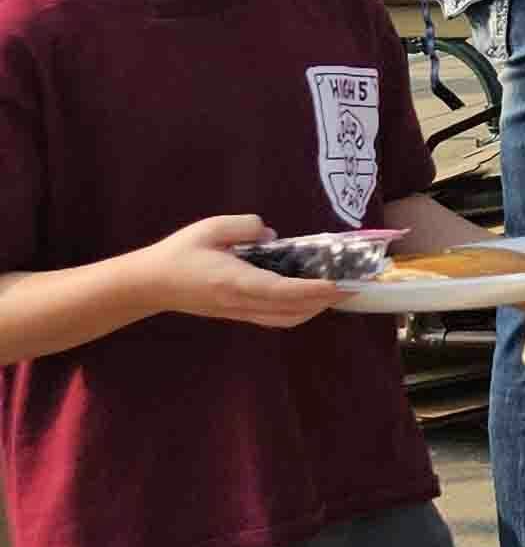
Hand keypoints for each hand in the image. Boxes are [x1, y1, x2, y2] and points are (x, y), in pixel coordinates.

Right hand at [141, 215, 340, 327]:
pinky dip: (298, 311)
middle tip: (354, 286)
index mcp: (235, 281)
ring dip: (314, 309)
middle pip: (292, 310)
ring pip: (286, 319)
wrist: (149, 284)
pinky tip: (309, 299)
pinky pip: (275, 319)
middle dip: (326, 301)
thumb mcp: (209, 228)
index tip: (340, 284)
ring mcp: (239, 312)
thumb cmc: (179, 253)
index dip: (314, 290)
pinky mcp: (236, 315)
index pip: (283, 291)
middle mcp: (241, 302)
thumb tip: (271, 233)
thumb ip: (243, 226)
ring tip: (336, 292)